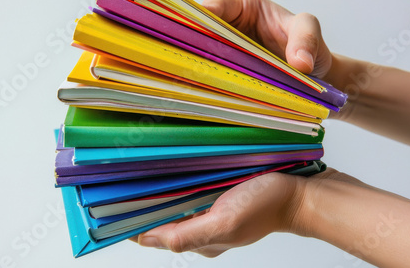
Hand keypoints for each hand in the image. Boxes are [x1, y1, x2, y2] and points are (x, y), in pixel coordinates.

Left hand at [135, 168, 356, 256]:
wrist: (298, 193)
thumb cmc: (266, 208)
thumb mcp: (226, 223)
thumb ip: (189, 234)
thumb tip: (151, 239)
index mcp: (199, 239)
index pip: (153, 235)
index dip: (130, 223)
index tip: (111, 206)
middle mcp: (200, 227)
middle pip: (160, 219)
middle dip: (140, 205)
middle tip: (121, 182)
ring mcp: (209, 211)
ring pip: (172, 204)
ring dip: (156, 192)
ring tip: (138, 173)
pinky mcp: (217, 196)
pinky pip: (189, 192)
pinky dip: (176, 183)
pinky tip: (170, 170)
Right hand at [203, 0, 332, 77]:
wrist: (313, 72)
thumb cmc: (308, 43)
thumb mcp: (309, 29)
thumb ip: (307, 38)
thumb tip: (301, 64)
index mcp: (244, 6)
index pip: (218, 5)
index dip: (206, 13)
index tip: (202, 24)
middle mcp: (229, 26)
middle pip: (201, 30)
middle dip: (194, 40)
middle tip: (191, 55)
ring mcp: (225, 50)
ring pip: (202, 53)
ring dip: (198, 63)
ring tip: (194, 76)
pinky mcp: (226, 71)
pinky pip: (212, 73)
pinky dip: (208, 80)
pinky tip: (206, 89)